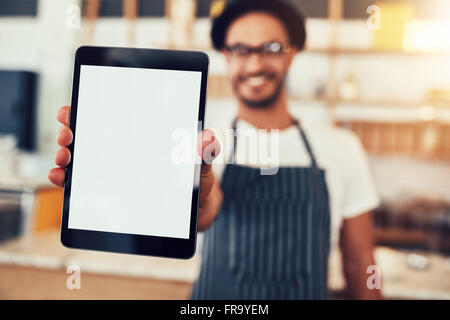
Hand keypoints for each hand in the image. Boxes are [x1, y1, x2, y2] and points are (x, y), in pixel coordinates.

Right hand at [48, 107, 221, 213]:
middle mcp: (125, 150)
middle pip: (89, 134)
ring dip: (65, 155)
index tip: (72, 110)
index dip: (87, 109)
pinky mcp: (111, 191)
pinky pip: (84, 183)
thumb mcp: (202, 167)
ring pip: (81, 157)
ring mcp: (116, 170)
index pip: (112, 116)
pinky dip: (67, 180)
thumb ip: (204, 153)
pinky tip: (62, 179)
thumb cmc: (197, 182)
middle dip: (70, 132)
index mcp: (144, 136)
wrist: (194, 212)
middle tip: (67, 137)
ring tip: (64, 159)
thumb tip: (207, 137)